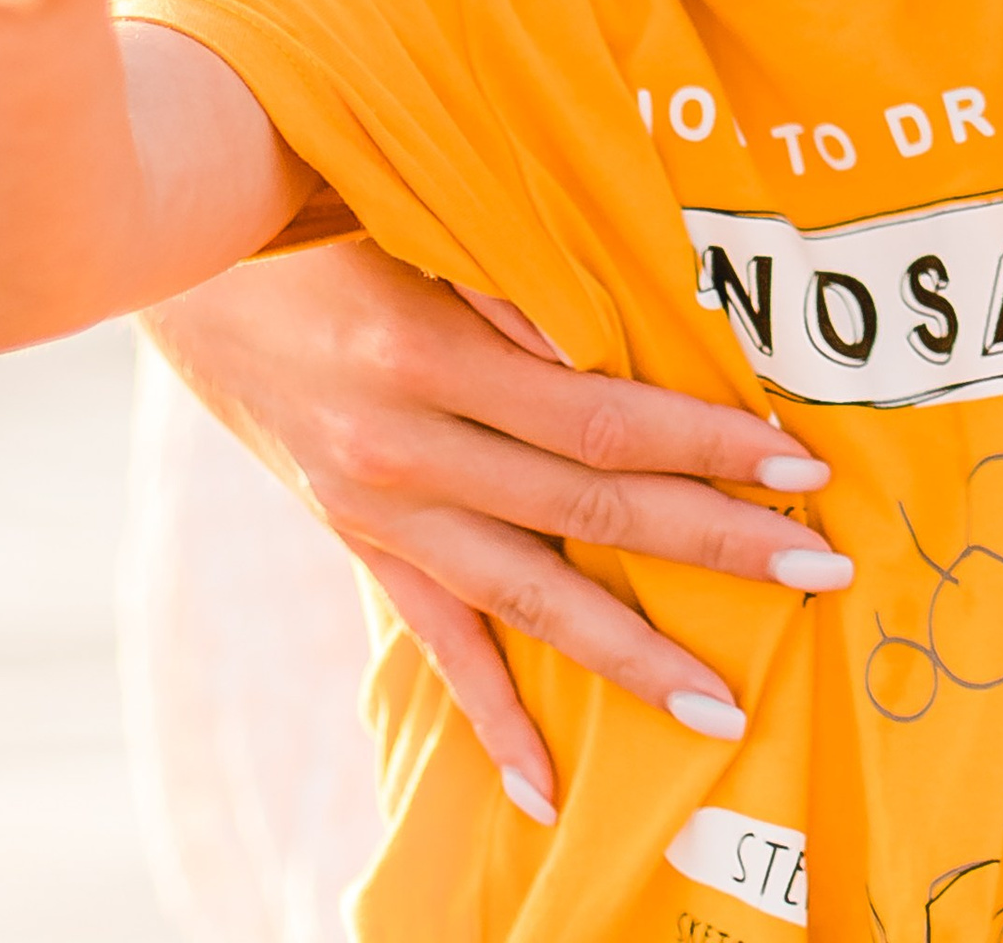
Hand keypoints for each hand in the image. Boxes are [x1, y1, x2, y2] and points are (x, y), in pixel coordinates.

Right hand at [145, 238, 851, 824]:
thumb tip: (613, 347)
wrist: (182, 263)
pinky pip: (437, 645)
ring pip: (528, 599)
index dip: (704, 443)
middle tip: (820, 568)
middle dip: (712, 543)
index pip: (599, 417)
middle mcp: (404, 449)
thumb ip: (510, 286)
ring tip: (723, 704)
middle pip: (587, 512)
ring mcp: (377, 511)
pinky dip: (494, 717)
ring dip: (631, 654)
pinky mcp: (357, 544)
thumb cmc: (319, 218)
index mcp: (426, 353)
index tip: (798, 463)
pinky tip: (545, 784)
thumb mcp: (412, 225)